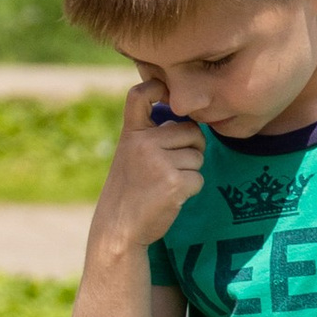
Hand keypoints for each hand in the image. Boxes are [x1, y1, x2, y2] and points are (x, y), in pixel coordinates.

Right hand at [93, 80, 206, 254]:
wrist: (118, 228)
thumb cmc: (129, 191)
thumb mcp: (130, 156)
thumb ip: (151, 137)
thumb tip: (191, 123)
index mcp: (132, 133)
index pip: (140, 96)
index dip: (156, 87)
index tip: (164, 90)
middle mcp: (144, 142)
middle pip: (191, 132)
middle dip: (190, 149)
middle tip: (169, 168)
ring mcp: (159, 162)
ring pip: (198, 157)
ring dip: (190, 172)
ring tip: (164, 185)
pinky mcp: (174, 182)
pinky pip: (199, 178)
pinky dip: (190, 189)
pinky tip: (170, 197)